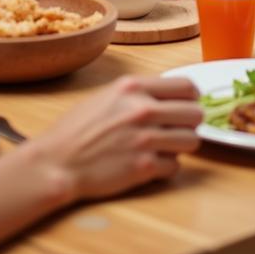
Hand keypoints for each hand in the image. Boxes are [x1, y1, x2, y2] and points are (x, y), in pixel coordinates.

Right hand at [29, 75, 201, 201]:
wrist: (58, 162)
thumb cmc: (76, 129)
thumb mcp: (105, 96)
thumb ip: (136, 94)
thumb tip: (166, 97)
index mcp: (132, 87)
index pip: (186, 85)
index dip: (191, 97)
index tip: (188, 104)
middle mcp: (142, 109)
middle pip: (195, 114)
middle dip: (189, 123)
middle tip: (176, 129)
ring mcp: (145, 139)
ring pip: (191, 141)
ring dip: (180, 146)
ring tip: (161, 148)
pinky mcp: (145, 168)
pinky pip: (175, 167)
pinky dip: (166, 168)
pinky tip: (149, 164)